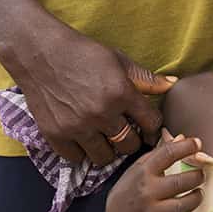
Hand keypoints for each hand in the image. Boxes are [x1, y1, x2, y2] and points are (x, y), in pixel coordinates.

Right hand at [4, 19, 175, 164]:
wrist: (40, 52)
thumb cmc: (83, 53)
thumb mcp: (118, 60)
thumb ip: (145, 78)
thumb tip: (172, 84)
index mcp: (121, 93)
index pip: (151, 123)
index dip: (152, 125)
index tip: (146, 124)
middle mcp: (102, 113)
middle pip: (129, 146)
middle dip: (131, 140)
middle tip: (125, 133)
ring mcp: (78, 126)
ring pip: (105, 157)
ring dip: (107, 150)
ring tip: (104, 138)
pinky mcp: (56, 134)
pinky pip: (77, 158)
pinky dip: (82, 152)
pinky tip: (83, 139)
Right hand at [105, 136, 204, 211]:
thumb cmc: (133, 187)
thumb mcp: (141, 166)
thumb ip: (161, 152)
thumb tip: (182, 137)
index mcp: (144, 172)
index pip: (168, 154)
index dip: (186, 147)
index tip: (197, 143)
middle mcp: (147, 191)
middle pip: (180, 182)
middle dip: (197, 176)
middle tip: (200, 175)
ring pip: (182, 206)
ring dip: (196, 198)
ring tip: (198, 194)